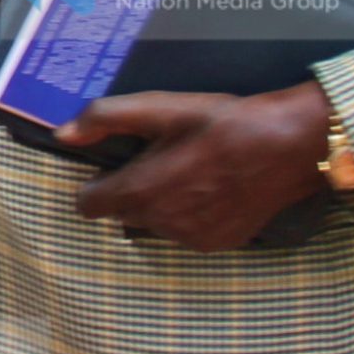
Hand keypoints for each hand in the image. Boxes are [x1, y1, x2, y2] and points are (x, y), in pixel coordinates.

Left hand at [62, 81, 333, 251]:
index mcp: (141, 192)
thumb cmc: (224, 122)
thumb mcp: (163, 108)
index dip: (95, 185)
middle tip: (158, 161)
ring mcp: (190, 239)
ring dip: (160, 204)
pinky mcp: (217, 245)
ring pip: (154, 225)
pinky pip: (185, 234)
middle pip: (121, 214)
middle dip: (130, 191)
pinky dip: (188, 216)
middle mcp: (161, 224)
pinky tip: (211, 190)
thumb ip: (106, 118)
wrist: (290, 147)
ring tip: (189, 172)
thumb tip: (63, 134)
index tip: (113, 167)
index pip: (88, 206)